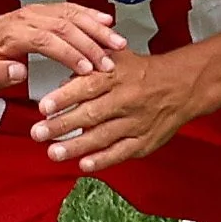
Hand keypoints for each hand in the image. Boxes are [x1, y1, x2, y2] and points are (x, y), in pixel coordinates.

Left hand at [0, 3, 121, 96]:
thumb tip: (17, 71)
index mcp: (10, 35)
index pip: (46, 40)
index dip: (69, 54)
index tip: (88, 71)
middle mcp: (24, 19)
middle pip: (64, 25)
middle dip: (91, 44)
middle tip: (110, 62)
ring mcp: (34, 12)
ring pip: (70, 14)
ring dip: (96, 28)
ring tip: (117, 43)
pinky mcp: (40, 11)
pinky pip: (69, 9)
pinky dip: (89, 14)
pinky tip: (107, 22)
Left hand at [31, 50, 211, 172]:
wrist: (182, 85)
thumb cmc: (143, 72)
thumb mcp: (118, 57)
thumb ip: (90, 65)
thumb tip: (62, 77)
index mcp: (117, 76)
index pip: (87, 86)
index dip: (64, 97)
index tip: (44, 107)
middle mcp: (126, 99)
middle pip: (90, 114)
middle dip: (62, 126)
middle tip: (38, 133)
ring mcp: (136, 122)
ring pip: (103, 136)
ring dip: (76, 146)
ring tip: (53, 152)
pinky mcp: (145, 141)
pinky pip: (122, 152)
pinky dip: (103, 160)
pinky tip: (84, 164)